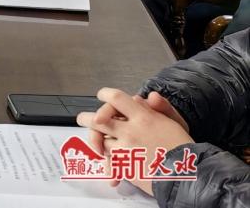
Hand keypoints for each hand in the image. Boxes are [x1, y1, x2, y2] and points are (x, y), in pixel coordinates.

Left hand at [77, 88, 192, 195]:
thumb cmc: (183, 148)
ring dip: (97, 142)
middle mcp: (130, 130)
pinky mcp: (125, 166)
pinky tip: (108, 171)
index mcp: (143, 117)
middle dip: (86, 118)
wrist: (189, 175)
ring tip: (94, 142)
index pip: (116, 98)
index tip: (101, 95)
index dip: (105, 94)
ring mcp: (126, 149)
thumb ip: (160, 108)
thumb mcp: (174, 123)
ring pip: (102, 141)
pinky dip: (107, 167)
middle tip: (81, 118)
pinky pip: (109, 162)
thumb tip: (147, 96)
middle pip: (98, 119)